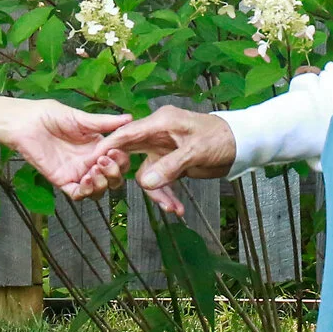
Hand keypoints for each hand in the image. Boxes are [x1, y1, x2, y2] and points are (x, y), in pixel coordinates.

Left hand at [0, 99, 130, 199]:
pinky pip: (78, 194)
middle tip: (105, 160)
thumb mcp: (80, 118)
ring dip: (102, 183)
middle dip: (114, 173)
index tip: (117, 151)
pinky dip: (86, 191)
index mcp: (96, 146)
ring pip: (98, 190)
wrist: (25, 122)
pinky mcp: (62, 180)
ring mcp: (76, 172)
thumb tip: (130, 118)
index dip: (122, 159)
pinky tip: (86, 178)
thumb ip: (104, 123)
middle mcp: (89, 161)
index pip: (118, 159)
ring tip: (95, 169)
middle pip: (112, 178)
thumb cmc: (49, 115)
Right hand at [93, 107, 236, 215]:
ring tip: (173, 208)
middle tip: (113, 188)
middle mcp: (157, 135)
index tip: (91, 160)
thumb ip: (170, 166)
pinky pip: (160, 181)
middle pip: (130, 154)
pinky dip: (167, 195)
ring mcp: (163, 150)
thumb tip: (144, 183)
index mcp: (161, 123)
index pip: (127, 133)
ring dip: (157, 194)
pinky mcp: (171, 163)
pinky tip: (177, 208)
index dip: (107, 145)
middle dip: (125, 174)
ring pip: (146, 175)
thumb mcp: (196, 152)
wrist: (241, 145)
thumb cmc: (221, 139)